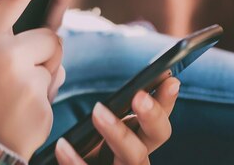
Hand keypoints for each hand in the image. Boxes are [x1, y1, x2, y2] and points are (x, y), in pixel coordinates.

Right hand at [0, 0, 77, 158]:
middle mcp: (10, 56)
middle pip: (49, 32)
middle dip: (40, 43)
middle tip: (14, 63)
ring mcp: (31, 82)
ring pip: (55, 61)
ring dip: (43, 67)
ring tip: (10, 89)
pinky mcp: (45, 107)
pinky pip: (54, 89)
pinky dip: (42, 94)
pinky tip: (16, 108)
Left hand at [55, 77, 179, 163]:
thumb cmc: (79, 152)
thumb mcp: (92, 130)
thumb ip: (100, 111)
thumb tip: (80, 77)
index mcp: (136, 142)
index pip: (157, 121)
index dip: (167, 102)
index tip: (170, 80)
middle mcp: (135, 159)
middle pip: (156, 138)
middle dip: (152, 116)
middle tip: (139, 97)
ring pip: (134, 158)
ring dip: (119, 134)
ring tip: (98, 112)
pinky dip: (76, 161)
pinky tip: (63, 146)